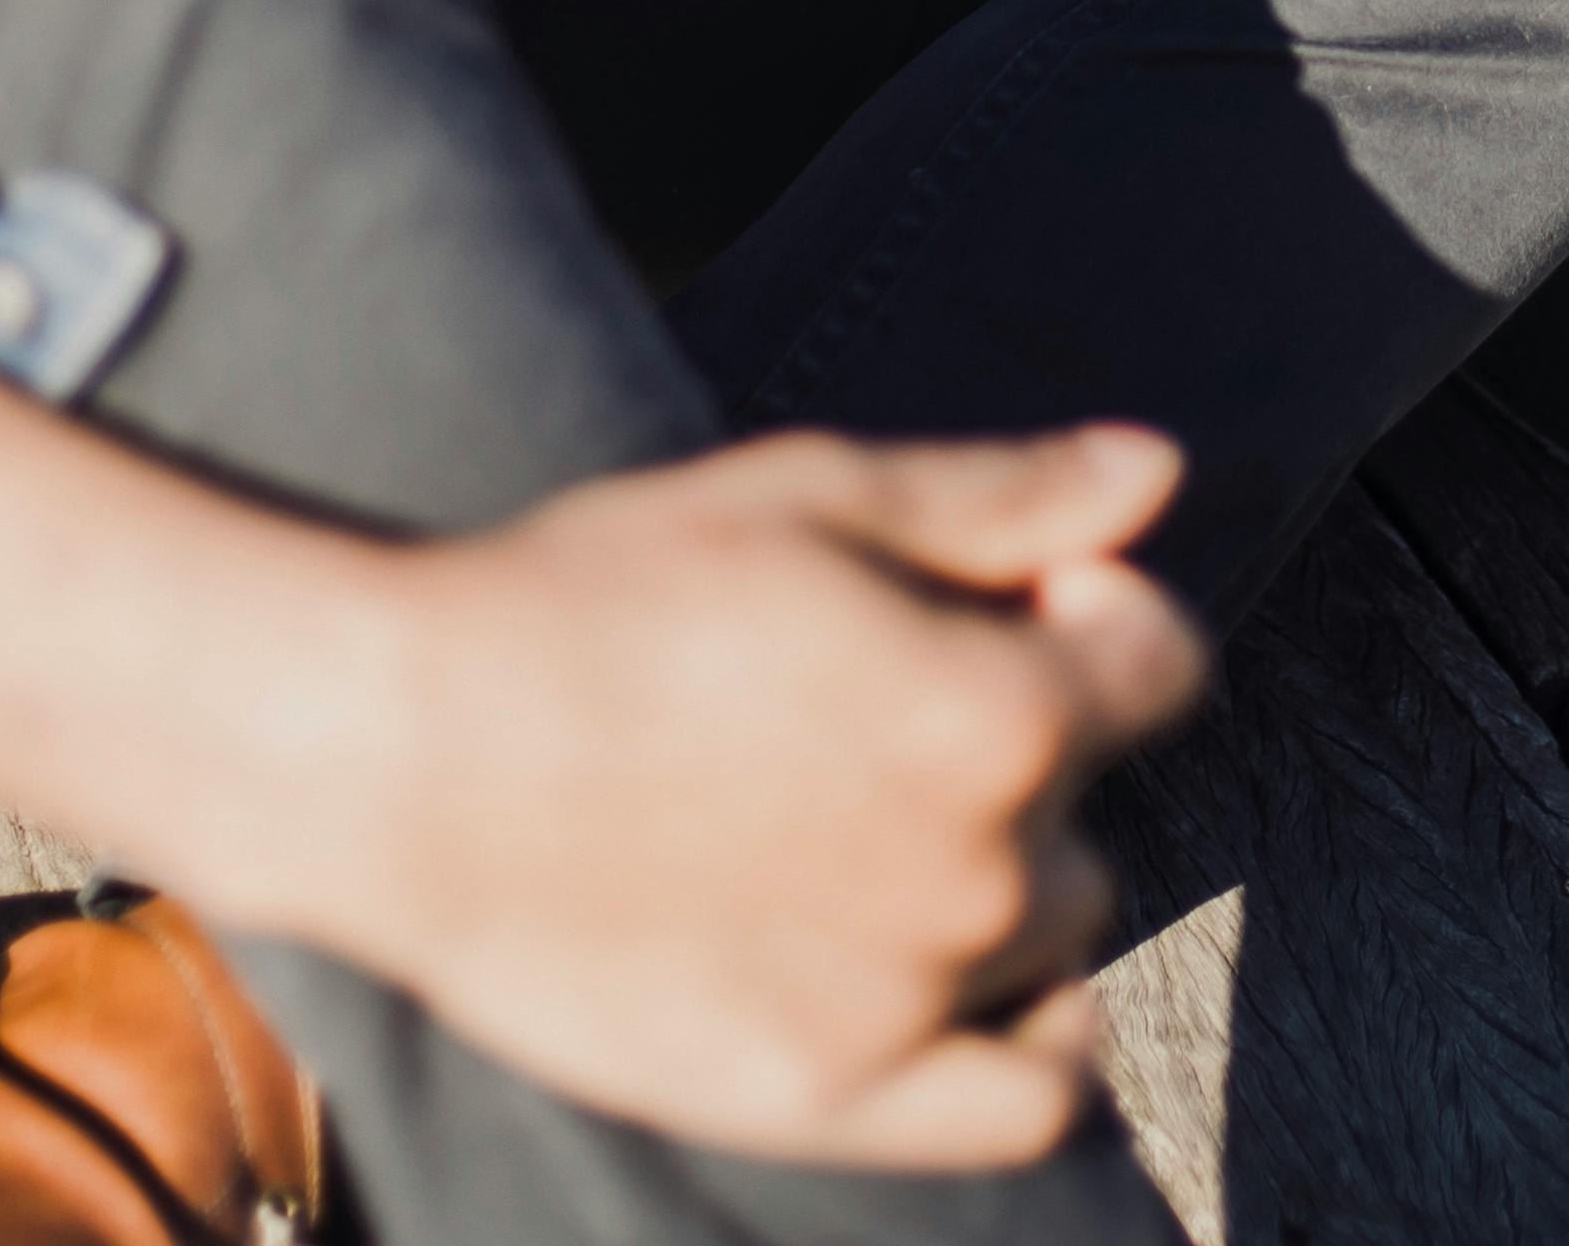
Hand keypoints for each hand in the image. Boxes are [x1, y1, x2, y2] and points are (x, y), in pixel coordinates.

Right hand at [294, 427, 1208, 1168]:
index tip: (1005, 597)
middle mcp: (985, 866)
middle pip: (1092, 797)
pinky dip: (1029, 1038)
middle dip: (1025, 740)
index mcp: (1001, 706)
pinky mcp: (834, 1095)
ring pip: (1057, 930)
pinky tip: (968, 981)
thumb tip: (1159, 470)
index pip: (1162, 663)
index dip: (1093, 610)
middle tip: (871, 708)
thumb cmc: (597, 594)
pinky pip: (1025, 1096)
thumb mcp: (809, 494)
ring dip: (1005, 875)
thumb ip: (1006, 496)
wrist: (406, 751)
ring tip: (857, 822)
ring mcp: (915, 997)